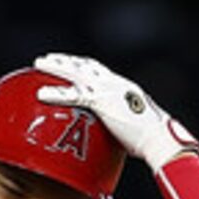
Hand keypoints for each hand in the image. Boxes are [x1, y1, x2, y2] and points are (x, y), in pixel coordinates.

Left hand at [32, 53, 198, 167]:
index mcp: (123, 87)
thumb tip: (116, 139)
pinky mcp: (102, 102)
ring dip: (57, 66)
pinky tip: (41, 93)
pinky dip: (56, 93)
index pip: (99, 71)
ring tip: (40, 63)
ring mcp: (107, 90)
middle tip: (49, 58)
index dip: (83, 65)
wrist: (158, 138)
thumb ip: (121, 126)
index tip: (72, 62)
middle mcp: (114, 83)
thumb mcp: (134, 127)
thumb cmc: (151, 139)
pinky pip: (73, 95)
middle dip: (66, 60)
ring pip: (76, 72)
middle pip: (85, 65)